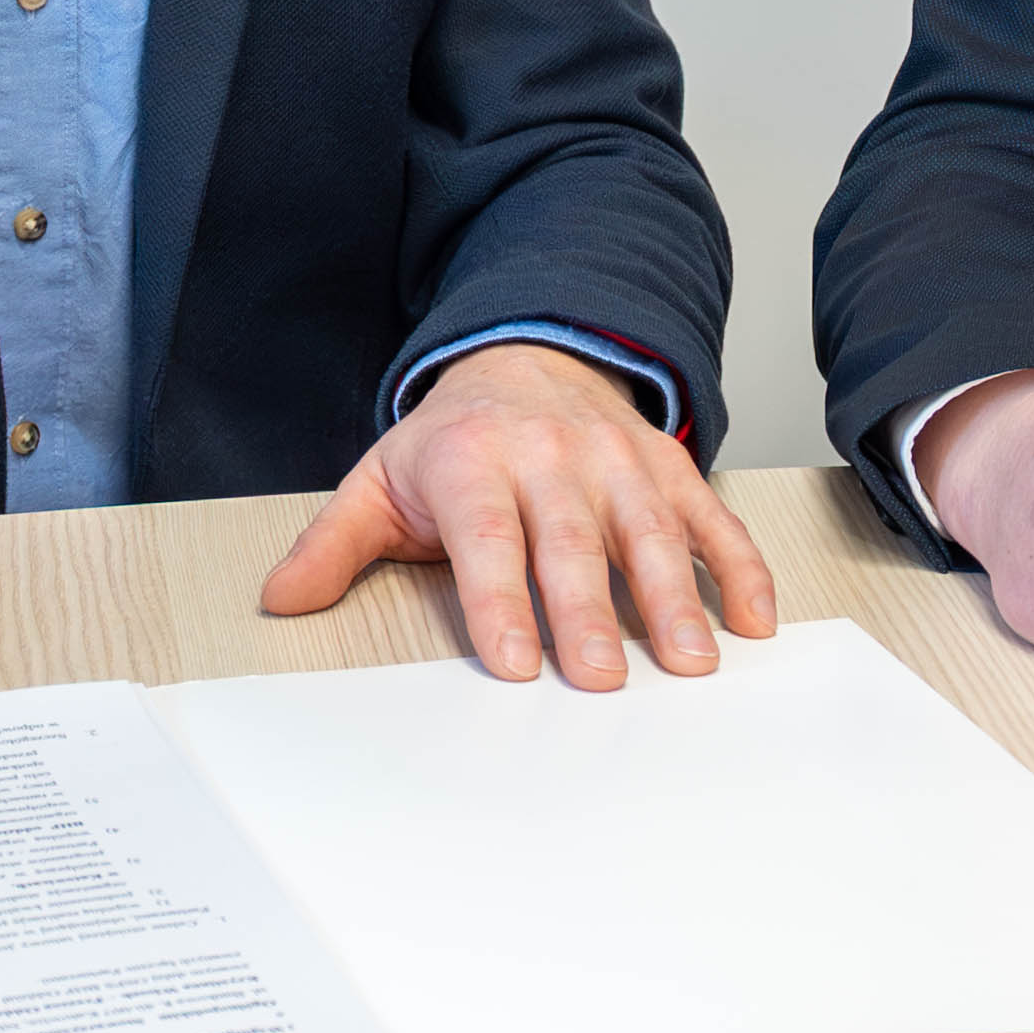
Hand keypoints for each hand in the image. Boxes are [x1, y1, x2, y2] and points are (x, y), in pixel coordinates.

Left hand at [257, 339, 775, 686]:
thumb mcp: (381, 480)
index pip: (487, 538)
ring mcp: (617, 462)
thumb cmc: (454, 441)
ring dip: (675, 599)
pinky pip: (710, 518)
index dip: (499, 600)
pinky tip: (753, 621)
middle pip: (572, 542)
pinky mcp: (668, 469)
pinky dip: (740, 568)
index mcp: (473, 463)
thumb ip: (334, 544)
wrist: (530, 352)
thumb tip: (280, 602)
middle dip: (588, 612)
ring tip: (691, 660)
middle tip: (601, 680)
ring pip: (650, 533)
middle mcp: (549, 458)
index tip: (512, 662)